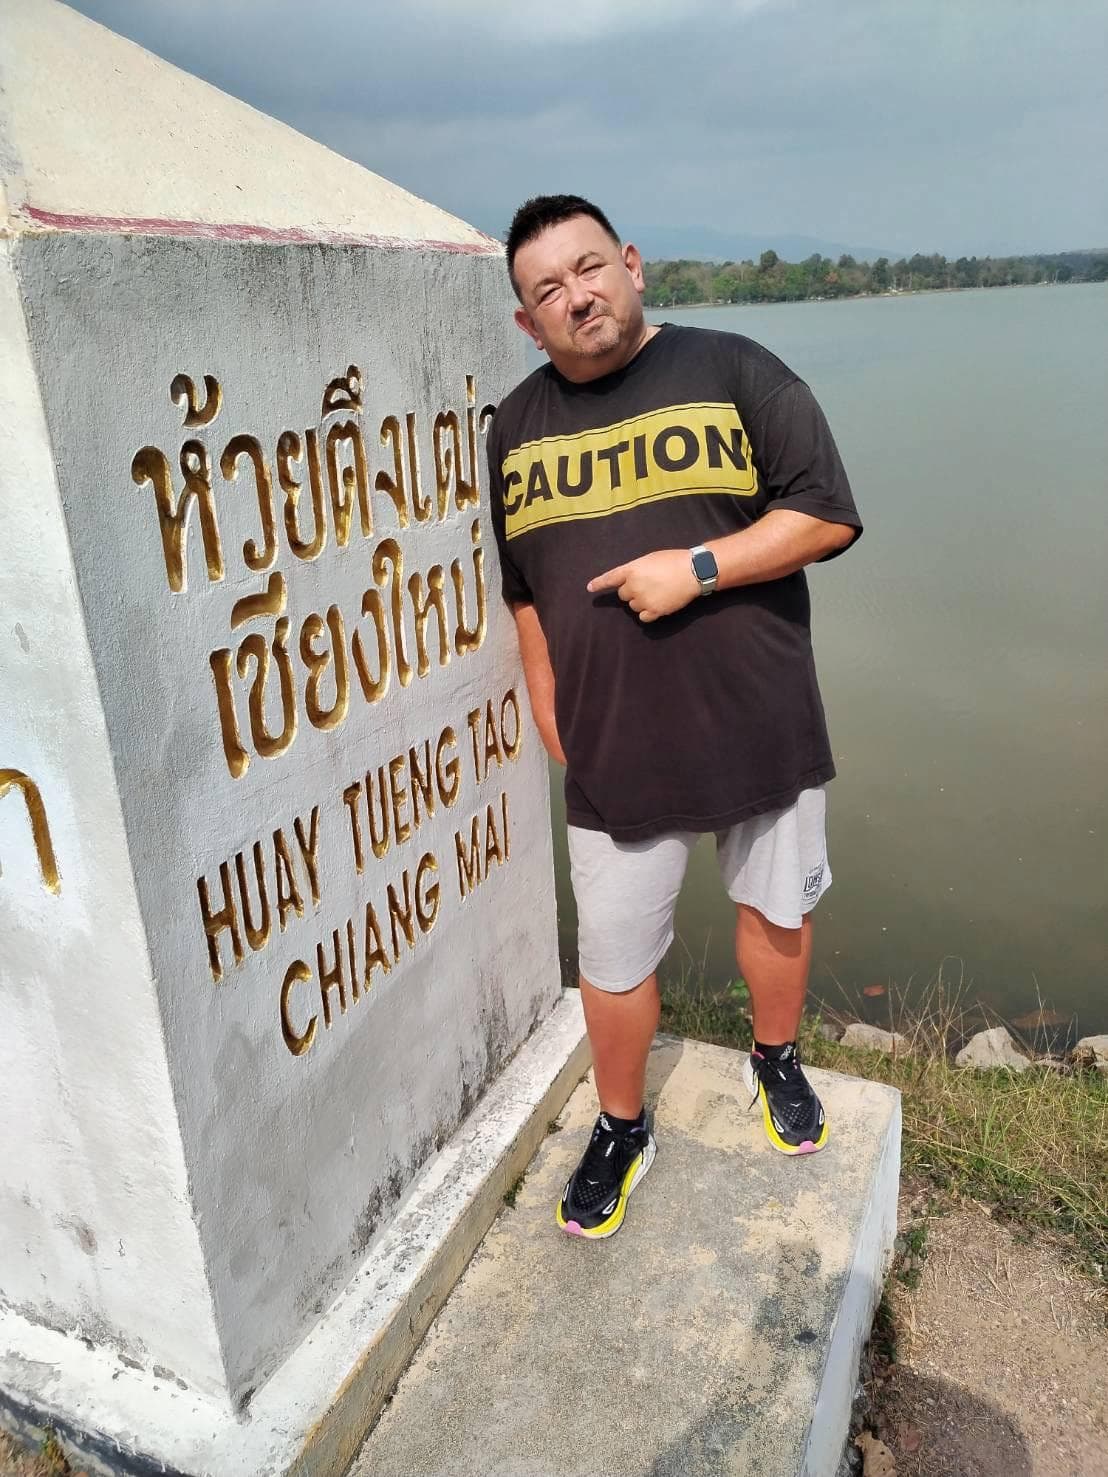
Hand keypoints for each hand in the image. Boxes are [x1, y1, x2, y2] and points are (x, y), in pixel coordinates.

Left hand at [586, 548, 700, 622]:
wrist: (692, 571)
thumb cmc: (673, 561)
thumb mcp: (650, 559)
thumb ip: (637, 570)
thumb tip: (630, 580)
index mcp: (632, 570)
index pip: (610, 578)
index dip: (599, 583)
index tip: (589, 588)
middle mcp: (634, 586)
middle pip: (623, 595)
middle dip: (631, 591)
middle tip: (648, 585)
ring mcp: (643, 600)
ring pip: (633, 606)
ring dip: (641, 602)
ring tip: (657, 593)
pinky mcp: (654, 611)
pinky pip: (643, 617)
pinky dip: (648, 613)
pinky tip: (658, 605)